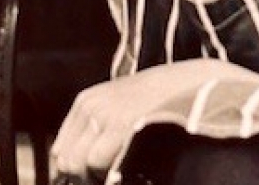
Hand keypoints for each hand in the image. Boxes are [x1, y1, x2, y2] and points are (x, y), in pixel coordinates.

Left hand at [49, 59, 258, 183]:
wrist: (197, 84)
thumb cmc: (163, 102)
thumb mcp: (123, 105)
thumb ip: (98, 129)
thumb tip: (73, 165)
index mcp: (87, 101)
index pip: (61, 151)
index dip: (78, 168)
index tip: (97, 173)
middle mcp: (91, 106)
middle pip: (67, 160)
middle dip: (86, 172)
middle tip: (114, 169)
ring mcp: (105, 114)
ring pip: (80, 164)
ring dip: (99, 172)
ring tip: (126, 163)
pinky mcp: (121, 124)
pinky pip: (98, 161)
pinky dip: (110, 169)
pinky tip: (134, 161)